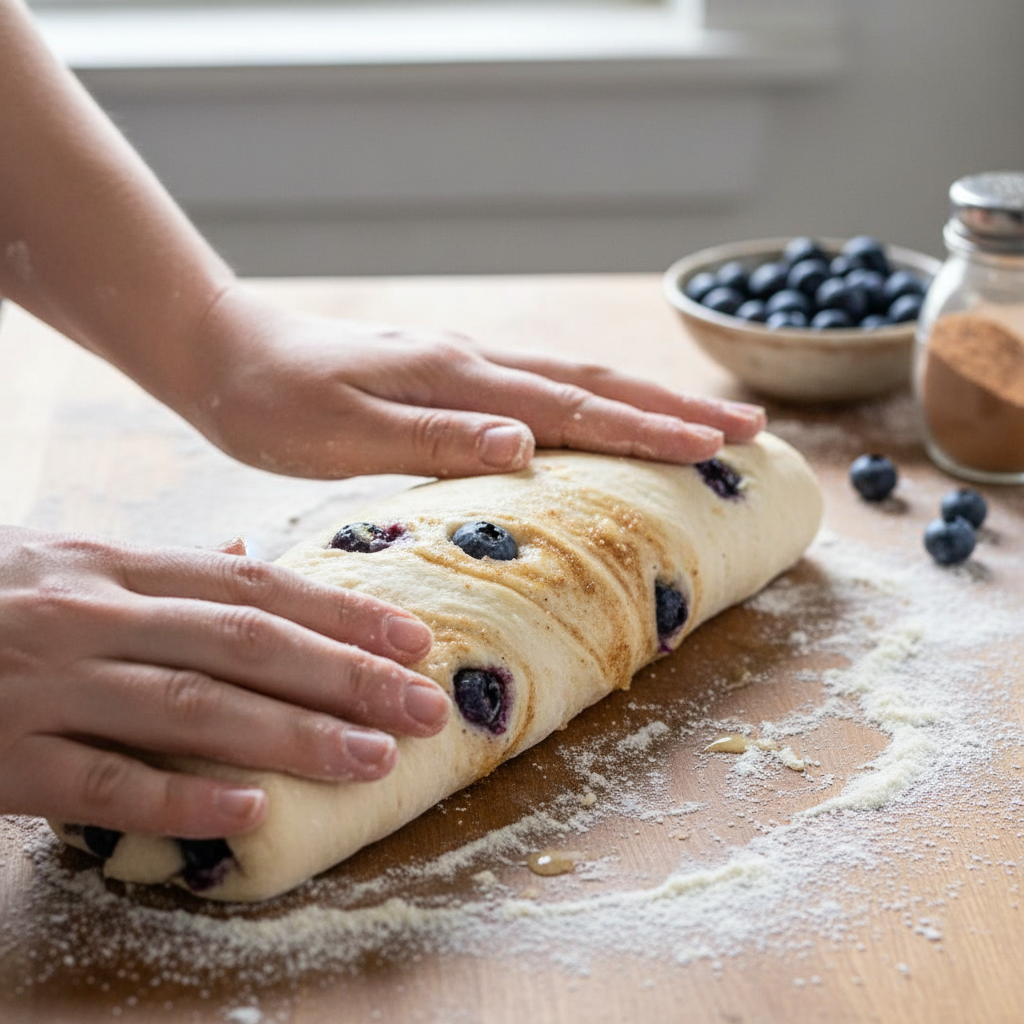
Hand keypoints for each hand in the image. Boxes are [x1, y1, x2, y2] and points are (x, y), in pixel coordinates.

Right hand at [0, 527, 448, 838]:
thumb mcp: (70, 559)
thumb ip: (165, 568)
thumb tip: (249, 556)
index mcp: (116, 566)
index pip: (254, 587)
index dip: (340, 613)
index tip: (413, 638)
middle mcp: (93, 616)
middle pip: (244, 644)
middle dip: (345, 675)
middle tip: (424, 705)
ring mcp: (46, 685)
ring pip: (191, 709)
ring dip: (291, 736)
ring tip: (371, 758)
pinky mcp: (3, 756)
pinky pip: (102, 783)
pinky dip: (179, 800)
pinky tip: (249, 815)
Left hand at [179, 286, 765, 479]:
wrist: (224, 352)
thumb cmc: (270, 402)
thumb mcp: (336, 432)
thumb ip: (430, 438)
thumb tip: (526, 444)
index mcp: (454, 377)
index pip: (569, 409)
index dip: (645, 430)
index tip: (714, 448)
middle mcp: (472, 361)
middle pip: (592, 383)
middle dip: (674, 408)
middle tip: (748, 427)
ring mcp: (464, 362)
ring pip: (573, 380)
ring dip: (645, 400)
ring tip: (704, 421)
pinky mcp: (450, 374)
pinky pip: (540, 386)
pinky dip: (592, 403)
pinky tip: (607, 416)